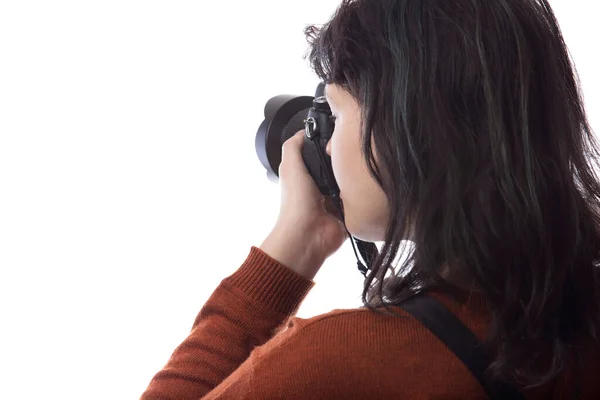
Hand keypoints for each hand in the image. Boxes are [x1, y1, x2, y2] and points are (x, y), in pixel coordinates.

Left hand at [259, 130, 348, 279]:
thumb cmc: (296, 203)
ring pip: (353, 178)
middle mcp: (323, 184)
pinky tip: (367, 185)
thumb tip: (305, 130)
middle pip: (341, 163)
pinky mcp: (349, 210)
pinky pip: (362, 197)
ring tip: (362, 167)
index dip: (331, 142)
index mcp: (308, 174)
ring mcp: (337, 198)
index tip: (342, 132)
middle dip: (347, 158)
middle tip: (355, 150)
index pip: (323, 152)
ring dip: (356, 175)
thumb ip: (294, 146)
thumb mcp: (290, 166)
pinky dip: (363, 193)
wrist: (308, 235)